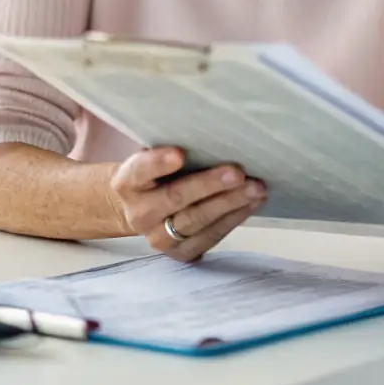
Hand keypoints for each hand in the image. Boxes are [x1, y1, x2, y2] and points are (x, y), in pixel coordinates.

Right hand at [107, 148, 266, 261]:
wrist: (144, 209)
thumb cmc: (158, 172)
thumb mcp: (155, 156)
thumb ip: (173, 146)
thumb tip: (214, 130)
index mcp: (128, 183)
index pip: (140, 171)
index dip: (159, 163)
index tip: (180, 154)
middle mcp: (140, 213)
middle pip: (175, 199)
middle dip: (209, 185)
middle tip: (238, 173)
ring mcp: (158, 238)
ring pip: (196, 221)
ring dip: (230, 203)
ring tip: (256, 188)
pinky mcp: (179, 253)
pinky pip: (209, 237)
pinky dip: (234, 218)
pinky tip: (252, 202)